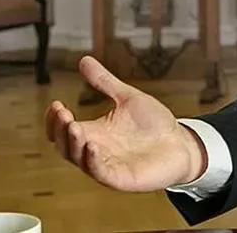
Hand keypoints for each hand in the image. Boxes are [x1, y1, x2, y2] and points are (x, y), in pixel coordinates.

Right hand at [45, 56, 207, 191]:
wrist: (182, 143)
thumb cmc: (154, 124)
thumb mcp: (127, 97)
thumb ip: (105, 82)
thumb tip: (84, 60)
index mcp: (94, 132)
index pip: (63, 130)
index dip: (54, 120)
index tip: (56, 103)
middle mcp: (96, 150)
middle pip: (65, 145)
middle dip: (60, 130)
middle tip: (63, 113)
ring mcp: (107, 165)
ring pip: (79, 160)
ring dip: (74, 144)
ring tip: (74, 127)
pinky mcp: (121, 178)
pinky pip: (101, 173)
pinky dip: (94, 161)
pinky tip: (93, 147)